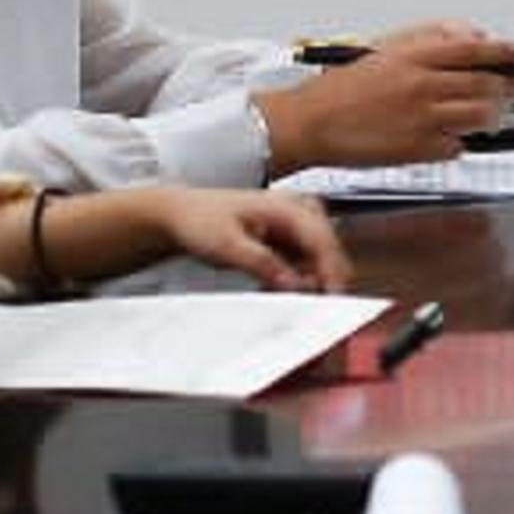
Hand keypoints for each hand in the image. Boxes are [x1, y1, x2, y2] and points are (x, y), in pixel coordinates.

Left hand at [97, 185, 354, 293]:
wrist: (180, 214)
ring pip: (319, 258)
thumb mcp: (226, 245)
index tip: (332, 298)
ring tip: (277, 295)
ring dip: (308, 281)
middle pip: (328, 250)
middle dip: (322, 279)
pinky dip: (296, 278)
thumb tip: (294, 283)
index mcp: (287, 206)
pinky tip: (274, 288)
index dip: (332, 271)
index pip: (322, 240)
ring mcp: (296, 223)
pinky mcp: (289, 237)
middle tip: (306, 307)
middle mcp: (298, 210)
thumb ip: (262, 263)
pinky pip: (305, 262)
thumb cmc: (200, 220)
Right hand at [270, 31, 513, 167]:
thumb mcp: (384, 48)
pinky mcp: (417, 150)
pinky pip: (456, 146)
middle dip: (510, 87)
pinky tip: (447, 137)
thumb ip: (429, 38)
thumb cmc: (340, 88)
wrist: (308, 123)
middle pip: (486, 85)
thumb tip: (468, 37)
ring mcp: (422, 119)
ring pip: (480, 116)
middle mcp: (423, 86)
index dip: (503, 53)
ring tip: (488, 116)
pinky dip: (458, 142)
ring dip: (490, 116)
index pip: (475, 50)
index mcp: (414, 57)